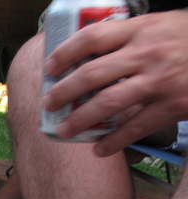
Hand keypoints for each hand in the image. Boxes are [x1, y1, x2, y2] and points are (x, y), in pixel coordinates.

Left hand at [43, 11, 187, 156]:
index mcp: (142, 29)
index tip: (50, 67)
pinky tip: (99, 150)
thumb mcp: (163, 25)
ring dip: (81, 120)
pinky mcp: (172, 105)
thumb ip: (132, 37)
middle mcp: (147, 53)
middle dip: (64, 92)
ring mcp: (159, 81)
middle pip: (93, 74)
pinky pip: (135, 127)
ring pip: (108, 103)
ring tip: (64, 131)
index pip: (93, 37)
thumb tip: (92, 53)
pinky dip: (114, 142)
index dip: (66, 53)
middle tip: (49, 103)